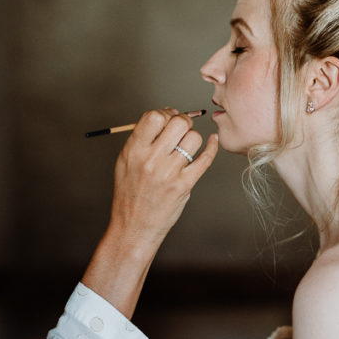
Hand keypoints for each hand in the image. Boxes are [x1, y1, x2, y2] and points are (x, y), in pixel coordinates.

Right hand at [81, 109, 218, 317]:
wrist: (134, 226)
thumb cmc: (130, 193)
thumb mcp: (126, 162)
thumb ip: (142, 139)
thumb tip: (166, 115)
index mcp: (134, 151)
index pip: (154, 116)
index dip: (165, 113)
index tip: (169, 118)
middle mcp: (151, 160)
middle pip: (178, 123)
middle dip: (183, 121)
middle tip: (182, 128)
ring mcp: (169, 173)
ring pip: (193, 138)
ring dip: (194, 137)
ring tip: (188, 145)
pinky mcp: (184, 185)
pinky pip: (205, 159)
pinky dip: (212, 147)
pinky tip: (212, 142)